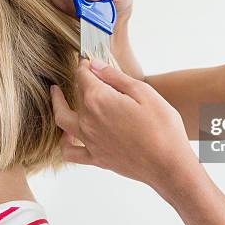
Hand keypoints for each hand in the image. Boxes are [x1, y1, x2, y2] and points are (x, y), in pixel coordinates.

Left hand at [50, 58, 196, 189]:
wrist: (168, 164)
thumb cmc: (162, 128)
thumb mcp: (144, 92)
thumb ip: (116, 77)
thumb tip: (96, 65)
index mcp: (99, 99)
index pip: (84, 76)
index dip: (84, 65)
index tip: (88, 60)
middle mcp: (88, 120)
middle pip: (75, 95)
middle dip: (78, 80)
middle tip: (83, 72)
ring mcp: (90, 141)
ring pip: (63, 120)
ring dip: (58, 105)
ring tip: (56, 95)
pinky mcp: (96, 158)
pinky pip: (70, 152)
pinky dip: (64, 142)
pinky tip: (66, 135)